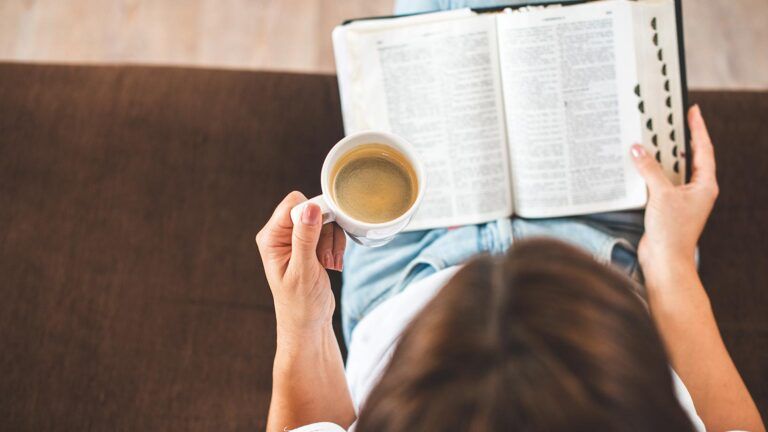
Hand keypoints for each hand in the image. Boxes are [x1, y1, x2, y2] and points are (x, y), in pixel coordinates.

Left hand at [255, 191, 346, 333]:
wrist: (308, 322)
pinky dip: (336, 245)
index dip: (313, 214)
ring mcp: (296, 238)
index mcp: (271, 238)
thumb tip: (310, 207)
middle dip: (326, 231)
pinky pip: (329, 230)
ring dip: (333, 241)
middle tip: (326, 258)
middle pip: (311, 209)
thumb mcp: (303, 270)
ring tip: (329, 264)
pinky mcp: (310, 244)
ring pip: (324, 220)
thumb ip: (306, 238)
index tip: (323, 236)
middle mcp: (281, 234)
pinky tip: (333, 264)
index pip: (294, 204)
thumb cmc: (300, 303)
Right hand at [631, 105, 718, 278]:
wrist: (664, 261)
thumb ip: (649, 169)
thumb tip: (637, 149)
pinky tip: (639, 166)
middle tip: (670, 121)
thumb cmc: (672, 231)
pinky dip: (650, 173)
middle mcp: (696, 190)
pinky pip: (659, 183)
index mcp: (705, 185)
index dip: (698, 128)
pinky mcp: (666, 207)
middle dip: (679, 140)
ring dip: (661, 157)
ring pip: (672, 170)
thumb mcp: (661, 194)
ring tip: (650, 139)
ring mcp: (681, 199)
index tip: (693, 111)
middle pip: (689, 158)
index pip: (703, 149)